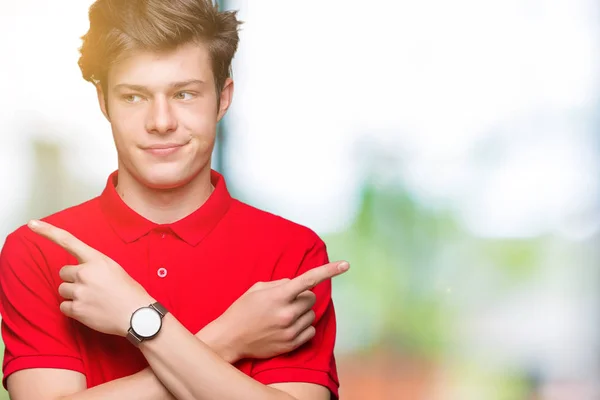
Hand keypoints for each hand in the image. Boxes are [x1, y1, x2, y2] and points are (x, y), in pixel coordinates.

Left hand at [28, 220, 153, 336]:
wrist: (137, 315)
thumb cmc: (129, 291)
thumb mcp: (114, 269)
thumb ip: (94, 265)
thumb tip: (78, 270)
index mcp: (96, 259)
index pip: (68, 241)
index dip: (48, 232)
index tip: (32, 224)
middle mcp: (85, 273)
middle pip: (63, 272)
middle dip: (73, 279)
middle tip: (91, 287)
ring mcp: (80, 292)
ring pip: (62, 290)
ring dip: (73, 295)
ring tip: (93, 299)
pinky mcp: (77, 309)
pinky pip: (64, 306)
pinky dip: (74, 309)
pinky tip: (90, 310)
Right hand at [209, 260, 348, 361]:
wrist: (230, 338)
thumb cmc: (242, 310)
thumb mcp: (258, 289)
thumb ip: (281, 283)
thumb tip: (299, 285)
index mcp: (279, 295)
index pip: (309, 279)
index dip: (329, 270)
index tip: (346, 264)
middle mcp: (286, 313)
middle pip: (312, 298)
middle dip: (303, 297)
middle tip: (286, 301)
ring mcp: (290, 330)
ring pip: (312, 314)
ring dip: (302, 312)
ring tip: (283, 316)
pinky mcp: (291, 344)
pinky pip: (311, 330)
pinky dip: (304, 327)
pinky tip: (287, 327)